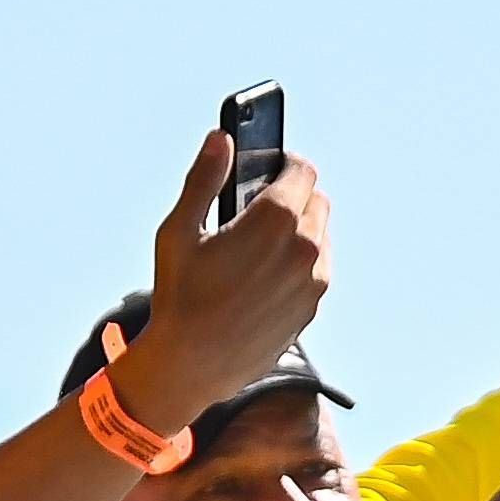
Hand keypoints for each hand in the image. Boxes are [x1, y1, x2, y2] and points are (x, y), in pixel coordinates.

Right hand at [123, 130, 332, 435]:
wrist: (194, 363)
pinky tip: (266, 271)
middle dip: (293, 195)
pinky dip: (299, 260)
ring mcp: (314, 279)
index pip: (302, 171)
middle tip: (259, 203)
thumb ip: (204, 178)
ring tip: (260, 239)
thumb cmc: (180, 294)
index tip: (270, 165)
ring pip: (320, 235)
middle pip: (316, 201)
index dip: (286, 163)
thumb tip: (221, 137)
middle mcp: (305, 246)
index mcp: (275, 219)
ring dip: (299, 228)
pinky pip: (316, 268)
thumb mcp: (180, 229)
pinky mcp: (314, 305)